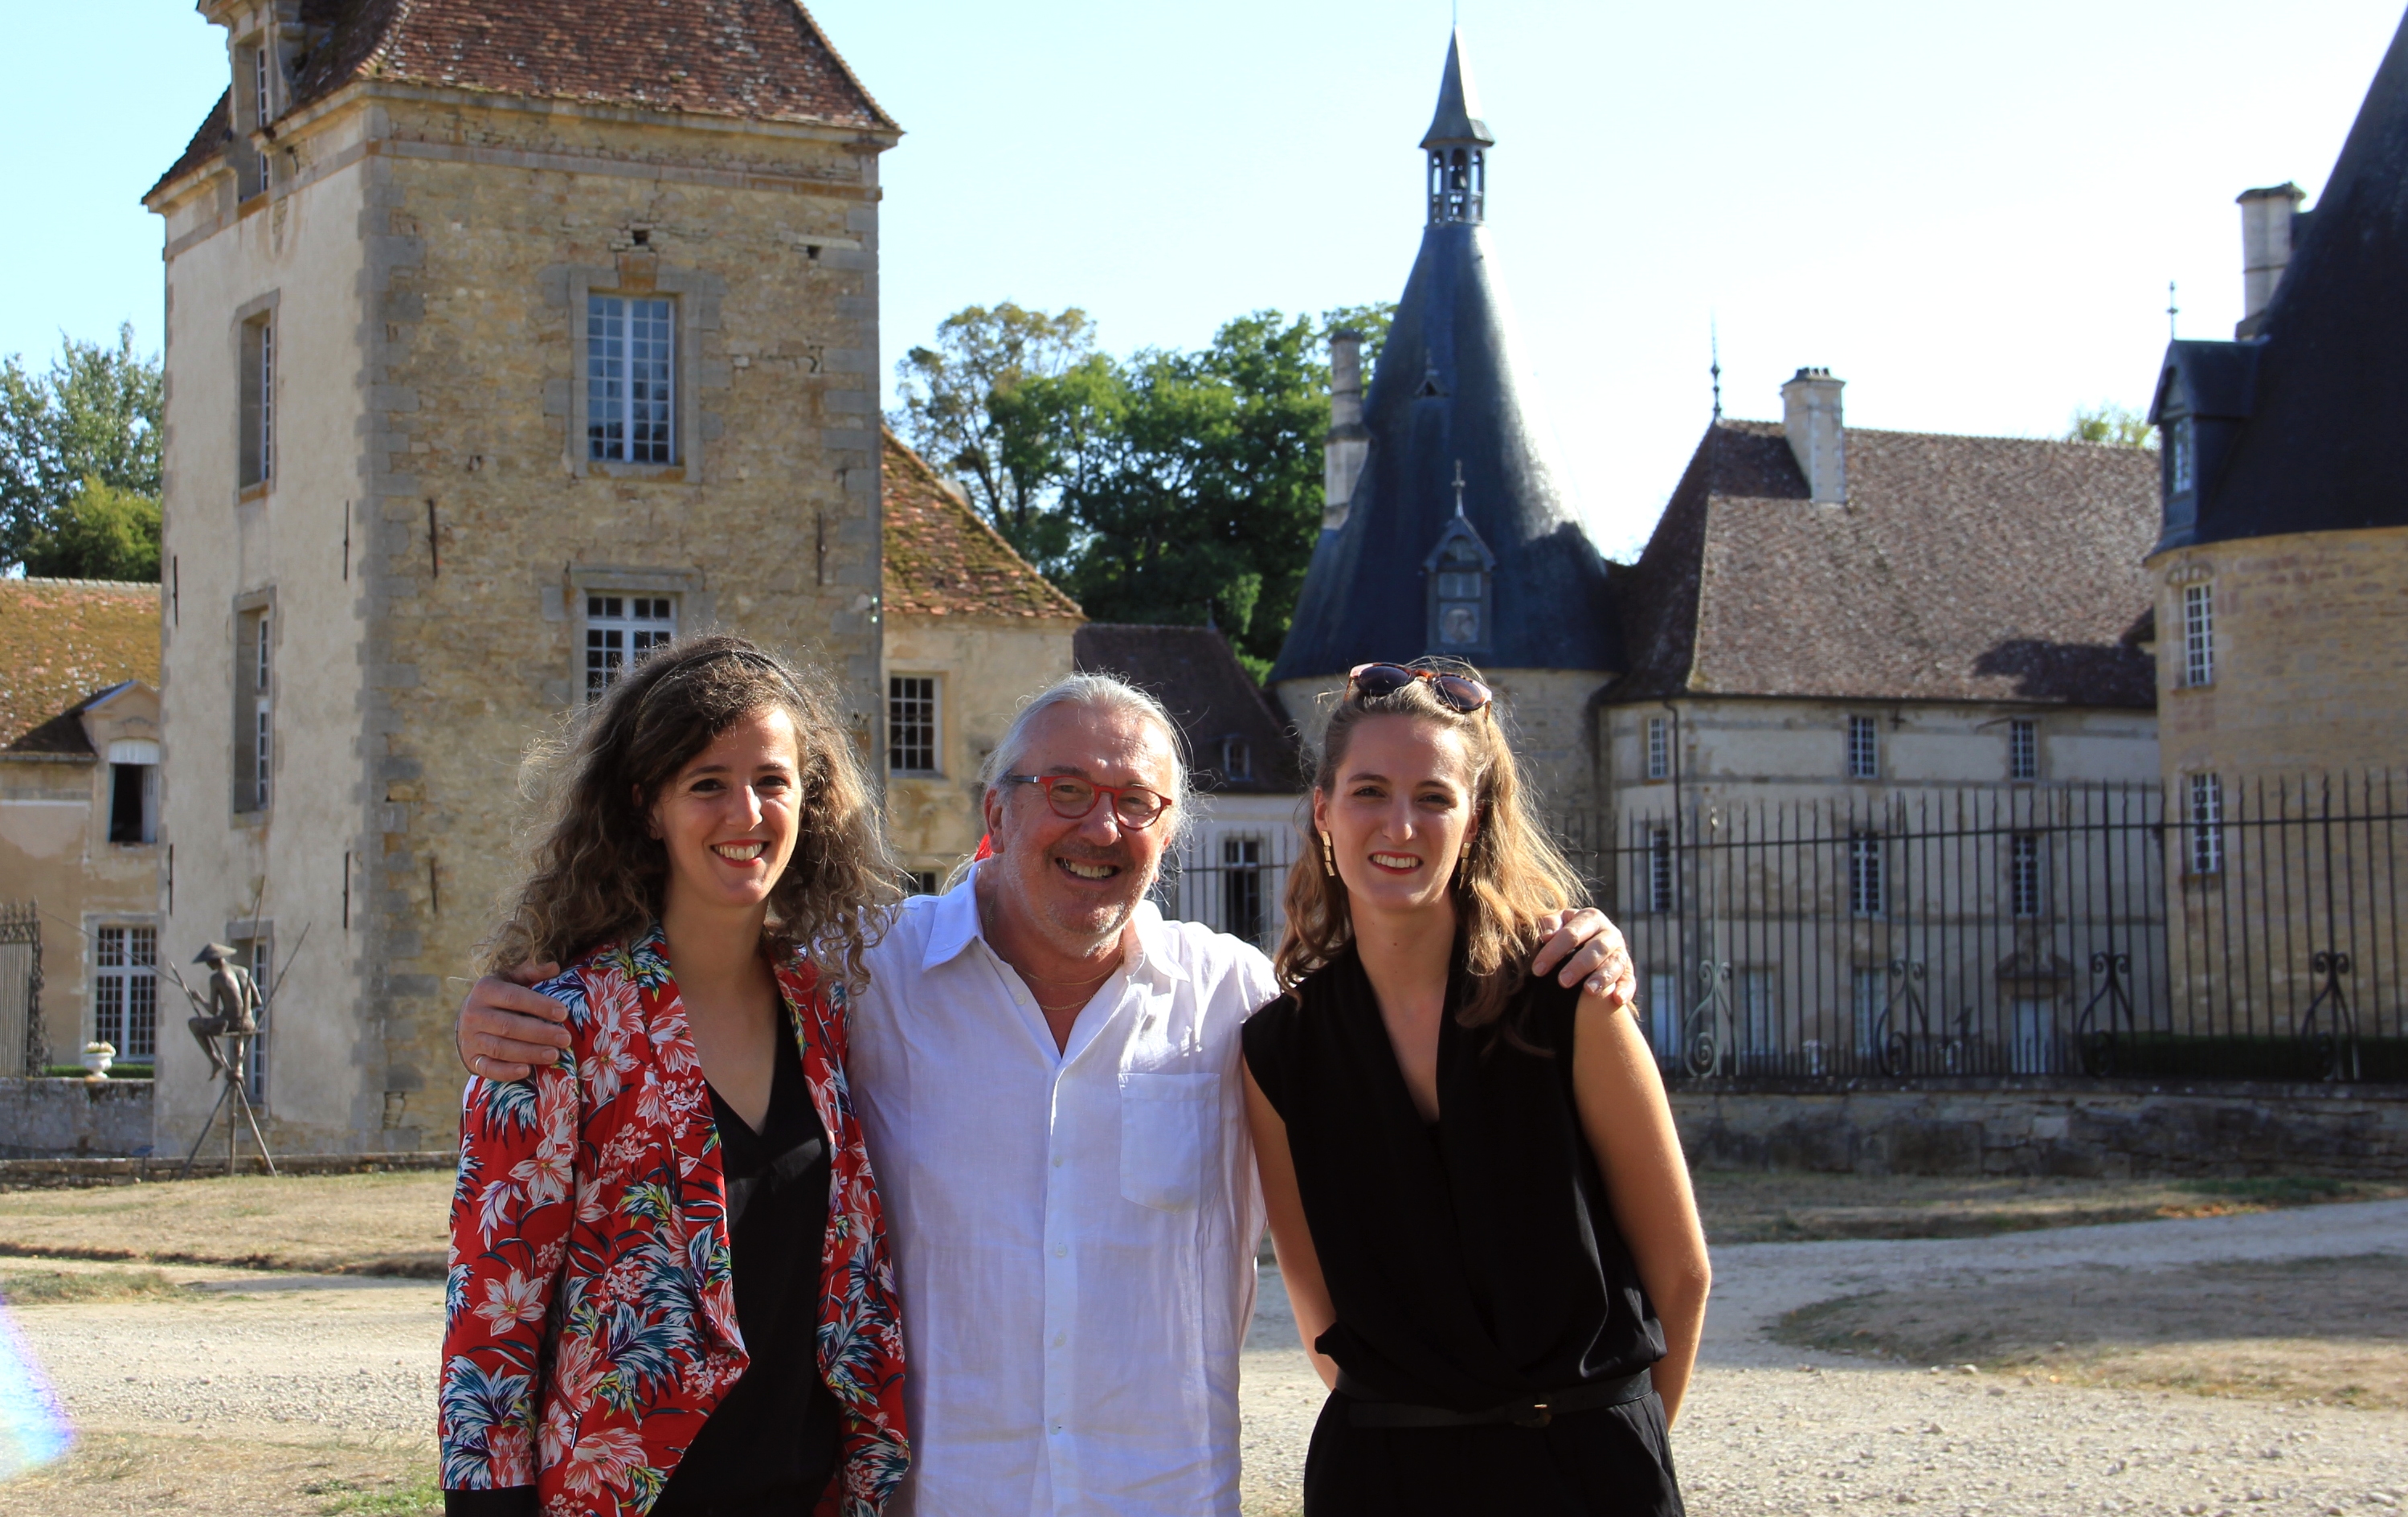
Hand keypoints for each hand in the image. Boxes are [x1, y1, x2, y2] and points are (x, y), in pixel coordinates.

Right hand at [455, 962, 568, 1080]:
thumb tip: (554, 967)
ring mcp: (470, 1038)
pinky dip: (506, 1072)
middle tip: (565, 1039)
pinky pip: (488, 1068)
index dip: (539, 1005)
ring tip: (555, 1055)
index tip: (563, 1013)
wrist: (468, 1020)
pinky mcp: (471, 1059)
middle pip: (509, 1026)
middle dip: (540, 1033)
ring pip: (500, 1049)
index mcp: (485, 990)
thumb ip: (530, 972)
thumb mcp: (510, 979)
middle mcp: (474, 1014)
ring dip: (529, 1053)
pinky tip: (527, 1071)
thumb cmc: (499, 997)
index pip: (513, 997)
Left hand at [1530, 908, 1633, 1009]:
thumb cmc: (1565, 932)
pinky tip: (1617, 999)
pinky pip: (1629, 981)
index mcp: (1591, 918)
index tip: (1538, 969)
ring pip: (1615, 964)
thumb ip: (1549, 924)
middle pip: (1597, 948)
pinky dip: (1626, 989)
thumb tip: (1546, 936)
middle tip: (1563, 982)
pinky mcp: (1627, 971)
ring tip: (1589, 991)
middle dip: (1580, 965)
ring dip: (1603, 977)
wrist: (1587, 940)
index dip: (1554, 951)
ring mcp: (1621, 952)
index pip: (1572, 933)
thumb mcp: (1557, 922)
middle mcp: (1610, 933)